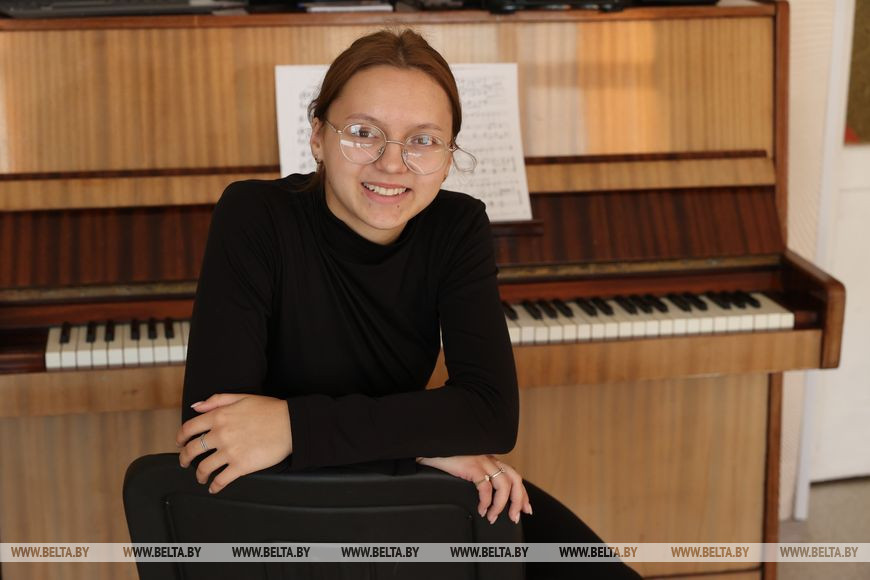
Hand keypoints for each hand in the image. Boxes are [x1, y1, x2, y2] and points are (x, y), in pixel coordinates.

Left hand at [175, 393, 292, 493]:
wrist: (291, 424)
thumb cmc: (270, 410)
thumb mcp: (242, 397)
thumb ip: (217, 400)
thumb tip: (196, 406)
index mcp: (219, 416)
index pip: (189, 428)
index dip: (180, 437)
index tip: (180, 443)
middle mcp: (220, 434)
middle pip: (192, 450)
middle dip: (184, 459)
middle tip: (184, 463)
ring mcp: (230, 451)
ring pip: (204, 468)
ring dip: (199, 475)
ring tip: (201, 477)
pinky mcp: (241, 466)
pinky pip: (221, 480)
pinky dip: (214, 486)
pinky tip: (214, 488)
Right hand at [416, 455, 531, 524]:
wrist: (431, 446)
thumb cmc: (446, 458)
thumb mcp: (467, 467)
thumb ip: (478, 478)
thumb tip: (486, 500)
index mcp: (491, 460)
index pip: (514, 476)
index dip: (523, 494)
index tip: (526, 508)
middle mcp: (490, 459)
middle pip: (515, 480)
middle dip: (519, 501)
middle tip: (514, 517)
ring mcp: (481, 461)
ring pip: (504, 485)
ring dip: (501, 505)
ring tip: (493, 517)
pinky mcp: (471, 466)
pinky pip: (486, 487)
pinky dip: (486, 502)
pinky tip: (481, 509)